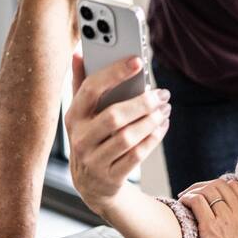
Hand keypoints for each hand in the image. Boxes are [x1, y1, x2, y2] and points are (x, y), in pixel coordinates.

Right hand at [65, 51, 170, 215]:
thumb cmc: (90, 137)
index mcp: (73, 116)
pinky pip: (136, 156)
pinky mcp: (110, 177)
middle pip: (114, 117)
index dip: (114, 73)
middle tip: (162, 93)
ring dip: (151, 121)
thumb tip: (80, 53)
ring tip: (165, 108)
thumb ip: (82, 83)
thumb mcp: (82, 113)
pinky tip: (162, 126)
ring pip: (127, 138)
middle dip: (142, 103)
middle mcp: (80, 139)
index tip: (138, 61)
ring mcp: (94, 160)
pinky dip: (153, 139)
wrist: (91, 183)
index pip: (90, 90)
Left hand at [180, 178, 237, 237]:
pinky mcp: (211, 229)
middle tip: (192, 195)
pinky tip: (183, 205)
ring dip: (193, 191)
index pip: (234, 186)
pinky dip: (188, 199)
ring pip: (207, 189)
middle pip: (219, 184)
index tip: (208, 196)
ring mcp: (226, 219)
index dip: (219, 187)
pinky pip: (197, 202)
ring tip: (185, 199)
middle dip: (203, 186)